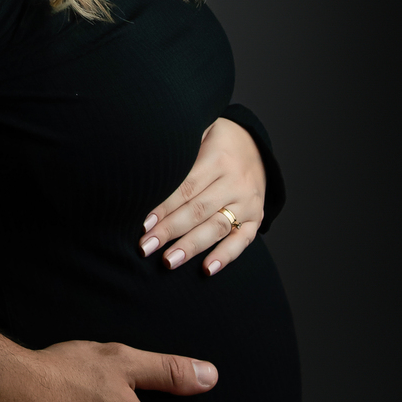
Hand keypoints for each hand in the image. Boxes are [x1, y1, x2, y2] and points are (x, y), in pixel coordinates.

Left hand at [140, 116, 265, 277]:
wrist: (253, 142)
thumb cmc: (214, 140)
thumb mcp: (198, 132)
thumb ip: (179, 149)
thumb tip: (145, 167)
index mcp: (218, 159)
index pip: (186, 188)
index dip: (164, 206)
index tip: (143, 224)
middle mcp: (236, 182)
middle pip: (198, 210)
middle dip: (170, 231)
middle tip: (146, 247)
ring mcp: (249, 202)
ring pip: (217, 228)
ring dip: (191, 247)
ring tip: (168, 261)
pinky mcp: (258, 217)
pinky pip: (243, 240)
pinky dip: (225, 256)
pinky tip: (207, 269)